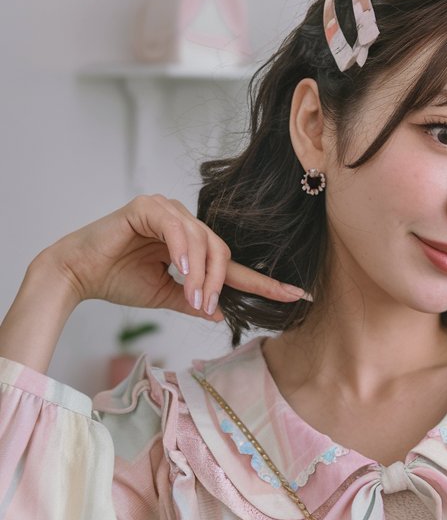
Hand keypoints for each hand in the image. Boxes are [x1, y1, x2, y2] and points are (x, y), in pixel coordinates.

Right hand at [42, 194, 311, 320]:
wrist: (79, 274)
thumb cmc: (117, 280)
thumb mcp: (165, 295)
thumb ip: (194, 299)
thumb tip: (222, 312)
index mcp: (190, 243)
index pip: (231, 263)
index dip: (262, 281)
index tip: (295, 295)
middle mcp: (182, 222)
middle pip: (221, 250)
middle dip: (219, 282)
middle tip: (206, 306)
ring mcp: (165, 210)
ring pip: (203, 240)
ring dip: (202, 273)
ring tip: (194, 297)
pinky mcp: (146, 207)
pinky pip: (176, 228)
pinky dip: (183, 251)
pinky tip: (182, 270)